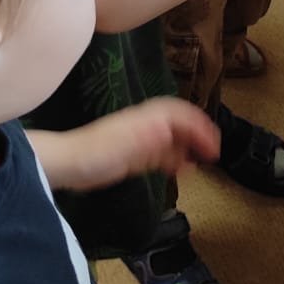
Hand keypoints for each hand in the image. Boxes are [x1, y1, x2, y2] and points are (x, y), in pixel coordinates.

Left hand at [52, 99, 220, 191]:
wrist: (69, 164)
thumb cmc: (95, 154)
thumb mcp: (124, 145)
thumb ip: (148, 137)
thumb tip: (170, 129)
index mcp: (145, 119)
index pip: (180, 114)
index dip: (199, 125)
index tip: (213, 142)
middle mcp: (146, 125)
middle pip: (179, 123)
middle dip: (198, 134)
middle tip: (214, 151)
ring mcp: (140, 139)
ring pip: (172, 138)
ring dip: (189, 146)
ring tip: (203, 160)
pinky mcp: (134, 155)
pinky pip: (161, 153)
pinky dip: (175, 159)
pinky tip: (181, 170)